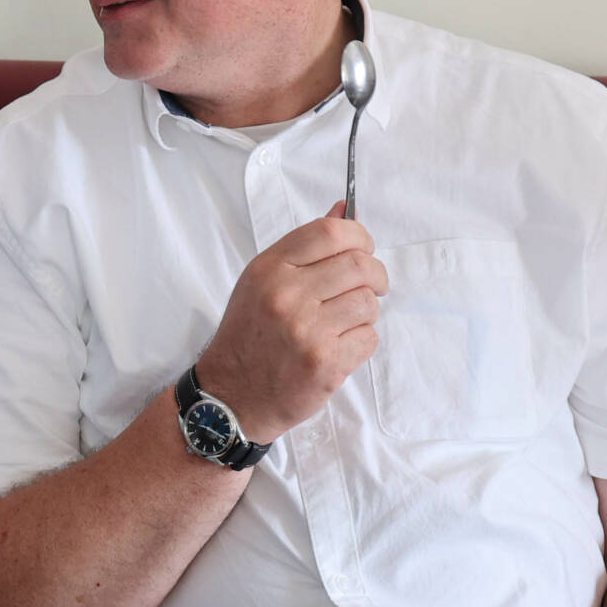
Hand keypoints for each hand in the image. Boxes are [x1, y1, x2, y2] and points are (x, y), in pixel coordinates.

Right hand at [195, 204, 385, 443]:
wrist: (232, 395)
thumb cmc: (249, 335)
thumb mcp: (263, 281)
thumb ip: (305, 247)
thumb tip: (346, 211)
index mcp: (270, 268)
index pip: (331, 232)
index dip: (360, 236)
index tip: (364, 249)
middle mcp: (287, 295)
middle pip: (360, 264)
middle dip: (375, 275)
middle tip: (370, 287)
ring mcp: (307, 330)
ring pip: (368, 303)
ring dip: (365, 312)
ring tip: (345, 322)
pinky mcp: (325, 363)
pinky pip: (369, 338)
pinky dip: (361, 342)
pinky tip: (339, 347)